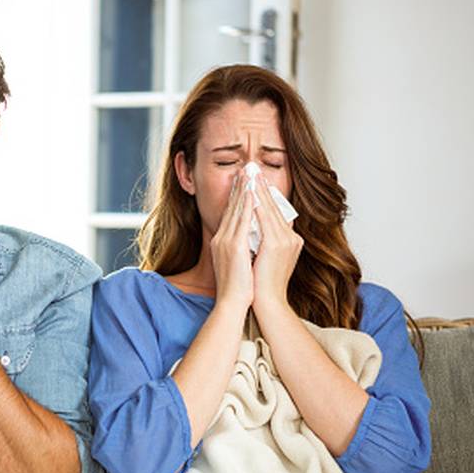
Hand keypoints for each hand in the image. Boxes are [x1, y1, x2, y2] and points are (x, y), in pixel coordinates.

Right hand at [209, 171, 254, 312]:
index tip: (243, 182)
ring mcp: (226, 241)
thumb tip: (251, 240)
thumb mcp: (237, 263)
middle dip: (239, 187)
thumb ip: (242, 248)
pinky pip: (242, 220)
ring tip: (249, 174)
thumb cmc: (239, 288)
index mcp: (222, 242)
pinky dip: (247, 205)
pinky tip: (252, 192)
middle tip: (245, 169)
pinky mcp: (234, 246)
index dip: (236, 196)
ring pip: (236, 209)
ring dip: (243, 190)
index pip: (230, 214)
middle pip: (231, 207)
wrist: (232, 303)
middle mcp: (221, 238)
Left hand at [251, 175, 302, 310]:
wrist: (267, 302)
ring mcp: (285, 240)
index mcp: (289, 241)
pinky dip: (257, 204)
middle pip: (275, 205)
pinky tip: (250, 192)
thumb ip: (263, 242)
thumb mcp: (264, 259)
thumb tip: (253, 229)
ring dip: (259, 190)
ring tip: (249, 173)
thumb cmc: (262, 284)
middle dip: (261, 186)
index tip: (255, 180)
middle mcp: (291, 238)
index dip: (266, 194)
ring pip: (270, 208)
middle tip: (251, 168)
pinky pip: (265, 218)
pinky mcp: (275, 244)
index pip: (277, 212)